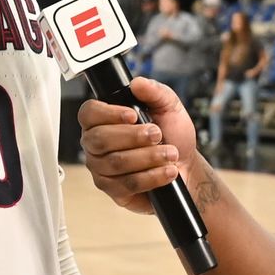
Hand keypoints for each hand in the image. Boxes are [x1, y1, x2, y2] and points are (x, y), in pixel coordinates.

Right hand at [76, 78, 194, 213]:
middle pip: (100, 140)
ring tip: (170, 153)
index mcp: (103, 121)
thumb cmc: (173, 134)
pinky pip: (127, 185)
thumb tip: (137, 83)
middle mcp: (96, 145)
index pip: (88, 113)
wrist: (186, 165)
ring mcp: (102, 170)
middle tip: (158, 134)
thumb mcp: (169, 106)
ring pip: (116, 163)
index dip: (108, 114)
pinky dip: (152, 177)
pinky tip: (167, 171)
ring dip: (148, 157)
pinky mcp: (115, 191)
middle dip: (133, 137)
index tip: (133, 115)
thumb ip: (154, 91)